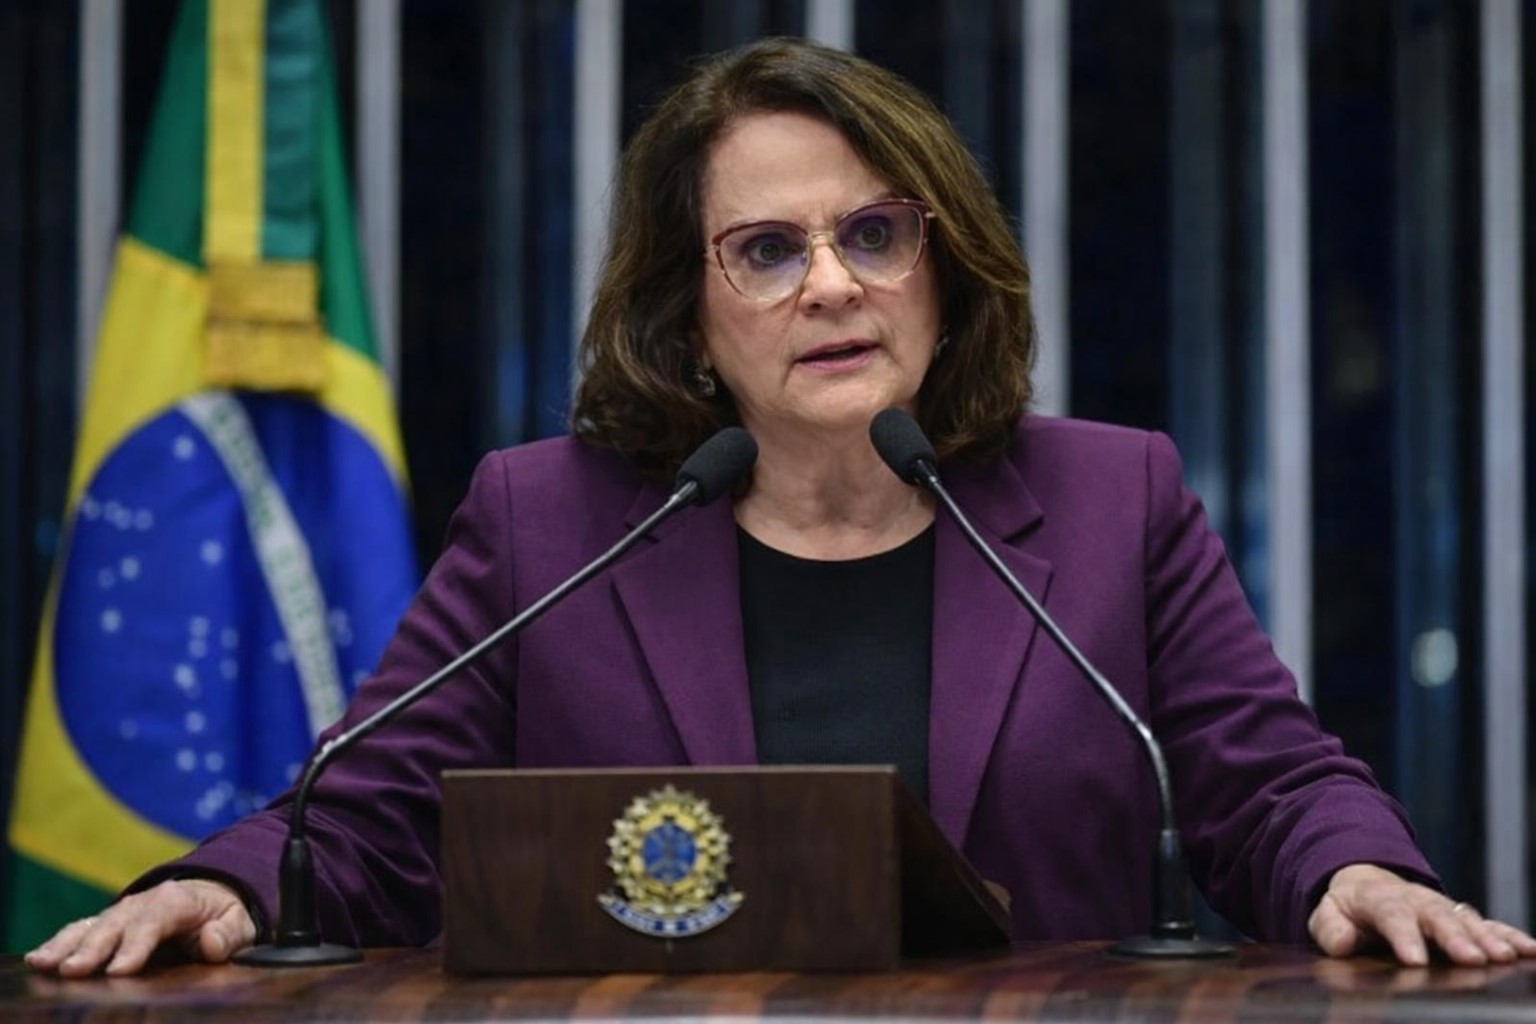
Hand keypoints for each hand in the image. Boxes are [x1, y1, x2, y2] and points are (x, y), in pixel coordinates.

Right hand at [24, 879, 256, 976]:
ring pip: (90, 927)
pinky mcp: (106, 924)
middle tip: (73, 970)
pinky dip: (58, 944)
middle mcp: (142, 903)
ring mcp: (121, 913)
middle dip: (93, 949)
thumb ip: (227, 934)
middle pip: (115, 926)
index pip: (155, 922)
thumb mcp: (239, 922)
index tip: (120, 970)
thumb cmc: (225, 914)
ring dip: (66, 945)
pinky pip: (79, 932)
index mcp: (176, 900)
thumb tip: (210, 943)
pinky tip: (37, 960)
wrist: (211, 894)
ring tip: (43, 963)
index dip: (136, 945)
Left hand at [1309, 863, 1535, 965]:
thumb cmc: (1348, 908)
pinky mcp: (1463, 918)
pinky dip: (1510, 936)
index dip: (1404, 936)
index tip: (1414, 960)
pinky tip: (1530, 951)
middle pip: (1437, 916)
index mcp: (1380, 898)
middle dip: (1455, 937)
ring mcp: (1443, 907)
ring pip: (1468, 920)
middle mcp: (1417, 900)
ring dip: (1487, 938)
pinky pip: (1490, 924)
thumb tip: (1343, 943)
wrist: (1368, 885)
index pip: (1392, 915)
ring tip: (1505, 957)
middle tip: (1472, 958)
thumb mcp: (1328, 914)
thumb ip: (1330, 929)